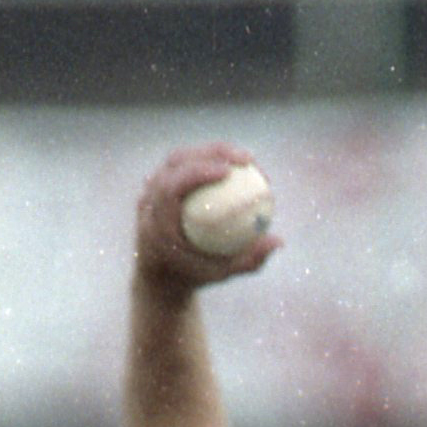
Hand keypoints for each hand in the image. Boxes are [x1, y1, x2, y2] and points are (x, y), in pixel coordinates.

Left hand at [134, 142, 280, 294]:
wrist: (160, 272)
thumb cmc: (194, 275)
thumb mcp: (223, 274)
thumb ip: (249, 260)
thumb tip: (278, 241)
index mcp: (156, 222)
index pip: (172, 187)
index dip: (198, 171)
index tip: (228, 171)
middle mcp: (147, 199)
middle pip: (175, 162)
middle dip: (211, 152)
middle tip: (246, 158)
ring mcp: (149, 187)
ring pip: (181, 157)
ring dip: (213, 151)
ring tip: (245, 157)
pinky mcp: (159, 181)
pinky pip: (186, 162)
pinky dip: (209, 159)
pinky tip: (237, 163)